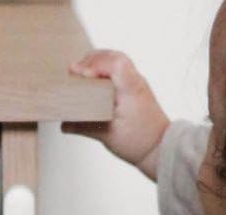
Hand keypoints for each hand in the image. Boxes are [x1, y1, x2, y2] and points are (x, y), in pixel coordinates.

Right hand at [63, 49, 170, 180]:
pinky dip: (103, 69)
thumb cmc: (139, 142)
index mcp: (130, 90)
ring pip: (115, 60)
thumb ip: (83, 127)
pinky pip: (118, 69)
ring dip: (96, 63)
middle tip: (75, 74)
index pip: (115, 63)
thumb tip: (65, 123)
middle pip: (112, 56)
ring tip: (81, 75)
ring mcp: (135, 83)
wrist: (160, 148)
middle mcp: (135, 82)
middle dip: (90, 61)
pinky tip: (93, 81)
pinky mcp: (133, 88)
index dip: (94, 64)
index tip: (79, 75)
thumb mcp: (107, 136)